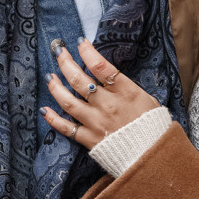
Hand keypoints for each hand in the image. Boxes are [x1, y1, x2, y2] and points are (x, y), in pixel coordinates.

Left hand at [43, 38, 159, 151]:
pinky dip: (54, 119)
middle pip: (80, 80)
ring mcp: (97, 122)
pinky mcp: (90, 140)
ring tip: (50, 77)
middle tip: (58, 51)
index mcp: (125, 91)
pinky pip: (67, 128)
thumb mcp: (147, 99)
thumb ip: (127, 87)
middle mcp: (108, 104)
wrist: (153, 156)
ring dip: (56, 88)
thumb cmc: (153, 126)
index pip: (100, 66)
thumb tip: (110, 74)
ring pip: (69, 102)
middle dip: (66, 62)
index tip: (79, 42)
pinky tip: (44, 110)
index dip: (87, 51)